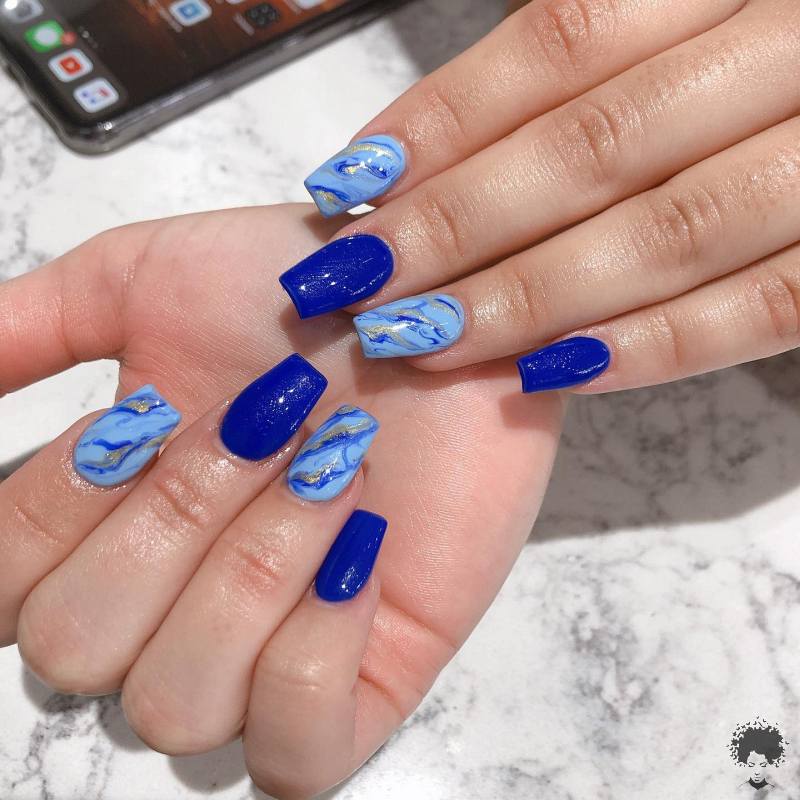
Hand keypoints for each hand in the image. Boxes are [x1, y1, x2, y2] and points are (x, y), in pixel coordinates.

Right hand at [0, 204, 561, 797]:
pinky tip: (360, 548)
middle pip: (79, 653)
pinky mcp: (371, 686)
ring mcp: (271, 661)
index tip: (149, 418)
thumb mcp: (151, 284)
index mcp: (114, 533)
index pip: (8, 593)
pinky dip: (314, 650)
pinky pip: (296, 756)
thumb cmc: (307, 297)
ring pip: (181, 705)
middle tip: (264, 426)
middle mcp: (175, 613)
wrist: (439, 310)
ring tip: (333, 469)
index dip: (62, 505)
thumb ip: (33, 331)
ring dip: (253, 564)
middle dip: (174, 517)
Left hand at [296, 0, 799, 393]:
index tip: (354, 184)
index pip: (566, 39)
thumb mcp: (699, 10)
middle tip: (362, 284)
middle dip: (462, 224)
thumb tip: (437, 142)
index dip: (448, 118)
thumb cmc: (772, 36)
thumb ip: (599, 54)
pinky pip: (764, 310)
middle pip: (597, 145)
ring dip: (531, 299)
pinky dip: (655, 346)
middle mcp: (796, 45)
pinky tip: (552, 372)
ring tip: (425, 342)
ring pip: (671, 234)